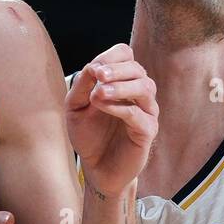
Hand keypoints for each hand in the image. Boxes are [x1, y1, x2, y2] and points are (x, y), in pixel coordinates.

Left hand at [66, 43, 158, 195]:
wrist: (96, 167)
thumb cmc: (88, 135)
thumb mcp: (75, 107)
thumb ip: (82, 86)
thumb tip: (92, 66)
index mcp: (122, 82)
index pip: (126, 56)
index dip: (112, 57)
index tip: (93, 69)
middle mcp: (138, 93)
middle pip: (137, 69)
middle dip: (116, 70)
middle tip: (97, 75)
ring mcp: (146, 112)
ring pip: (144, 88)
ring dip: (120, 87)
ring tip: (98, 93)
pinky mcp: (148, 131)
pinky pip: (139, 115)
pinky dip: (120, 108)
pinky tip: (102, 106)